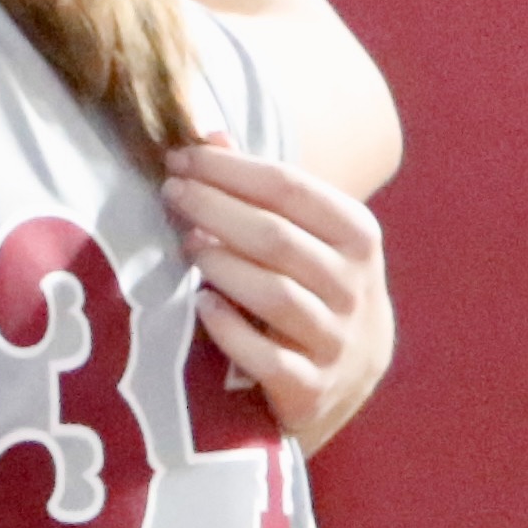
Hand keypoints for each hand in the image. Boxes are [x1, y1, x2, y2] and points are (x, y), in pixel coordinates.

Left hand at [167, 144, 392, 445]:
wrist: (346, 379)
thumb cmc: (313, 290)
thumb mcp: (306, 238)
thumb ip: (263, 191)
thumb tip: (210, 138)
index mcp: (357, 237)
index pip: (292, 188)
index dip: (231, 169)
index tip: (181, 158)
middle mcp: (353, 288)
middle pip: (278, 238)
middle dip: (216, 208)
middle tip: (170, 193)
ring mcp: (334, 341)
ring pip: (276, 295)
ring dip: (223, 263)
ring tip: (185, 243)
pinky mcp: (309, 389)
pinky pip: (267, 358)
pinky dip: (231, 330)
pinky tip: (201, 305)